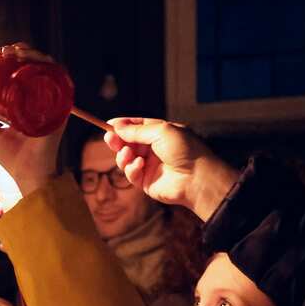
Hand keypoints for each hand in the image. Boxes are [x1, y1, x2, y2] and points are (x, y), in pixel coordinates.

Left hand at [0, 44, 66, 197]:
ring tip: (18, 52)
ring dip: (36, 56)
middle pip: (39, 67)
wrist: (28, 175)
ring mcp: (54, 104)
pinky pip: (61, 84)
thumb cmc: (14, 158)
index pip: (28, 73)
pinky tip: (39, 62)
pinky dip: (51, 70)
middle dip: (25, 52)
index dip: (18, 58)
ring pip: (50, 70)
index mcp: (30, 103)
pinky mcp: (60, 110)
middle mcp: (44, 100)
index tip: (1, 52)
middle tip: (6, 50)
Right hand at [103, 118, 239, 220]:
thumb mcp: (161, 131)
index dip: (123, 125)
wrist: (195, 178)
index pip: (138, 127)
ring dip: (123, 155)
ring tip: (127, 153)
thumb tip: (117, 126)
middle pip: (128, 142)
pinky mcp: (146, 182)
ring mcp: (149, 166)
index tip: (109, 123)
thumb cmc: (185, 150)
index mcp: (161, 134)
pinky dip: (131, 168)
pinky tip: (139, 166)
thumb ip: (137, 130)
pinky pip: (131, 174)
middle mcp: (154, 149)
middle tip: (109, 137)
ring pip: (126, 159)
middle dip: (118, 140)